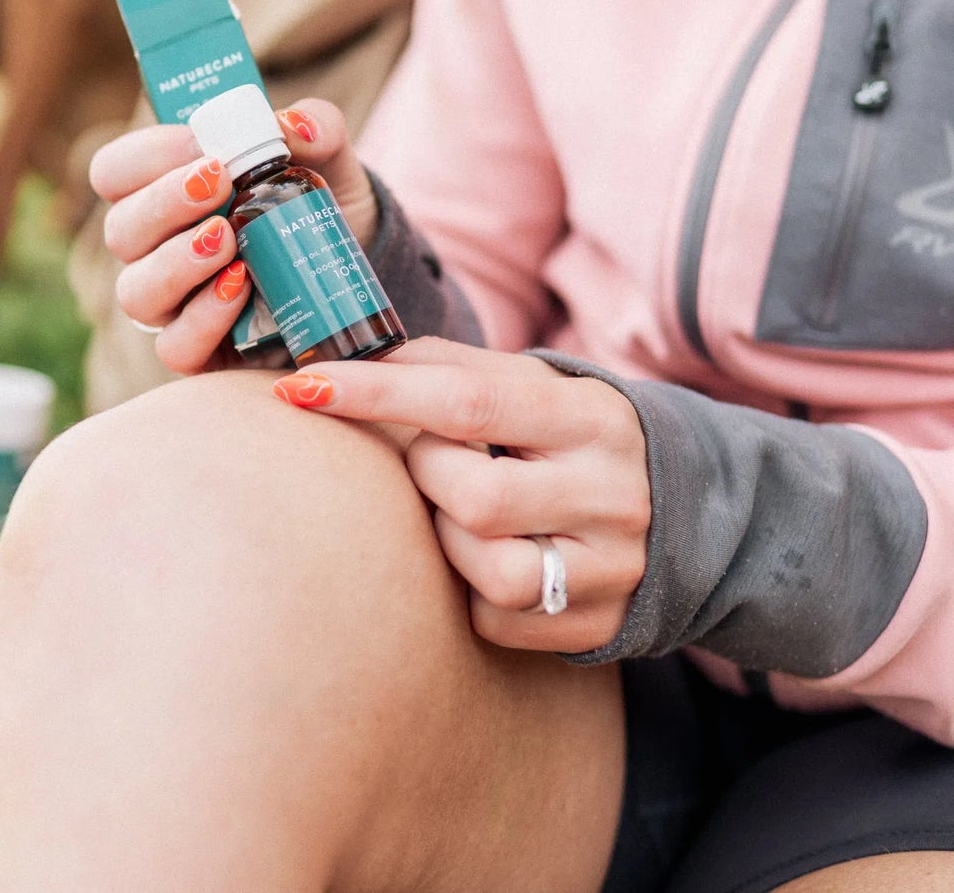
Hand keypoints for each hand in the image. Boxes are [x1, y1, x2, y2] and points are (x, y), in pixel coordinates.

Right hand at [88, 97, 377, 376]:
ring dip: (177, 261)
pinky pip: (176, 345)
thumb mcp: (326, 156)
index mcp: (162, 191)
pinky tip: (241, 287)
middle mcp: (155, 248)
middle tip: (219, 183)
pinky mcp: (202, 349)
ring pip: (135, 292)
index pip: (114, 171)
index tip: (202, 146)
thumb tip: (294, 126)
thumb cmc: (314, 201)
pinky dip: (205, 316)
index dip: (145, 155)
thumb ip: (316, 127)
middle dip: (164, 203)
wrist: (353, 267)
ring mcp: (174, 303)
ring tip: (227, 239)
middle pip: (118, 230)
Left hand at [271, 338, 649, 652]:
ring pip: (486, 569)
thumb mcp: (532, 384)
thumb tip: (352, 360)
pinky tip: (486, 554)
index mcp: (590, 416)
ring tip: (460, 510)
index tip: (305, 385)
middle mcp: (610, 494)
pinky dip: (469, 588)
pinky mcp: (598, 626)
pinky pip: (497, 618)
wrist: (681, 506)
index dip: (378, 392)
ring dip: (446, 536)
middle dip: (426, 473)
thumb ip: (450, 369)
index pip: (468, 400)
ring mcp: (610, 568)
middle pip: (472, 495)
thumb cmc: (570, 433)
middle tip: (434, 459)